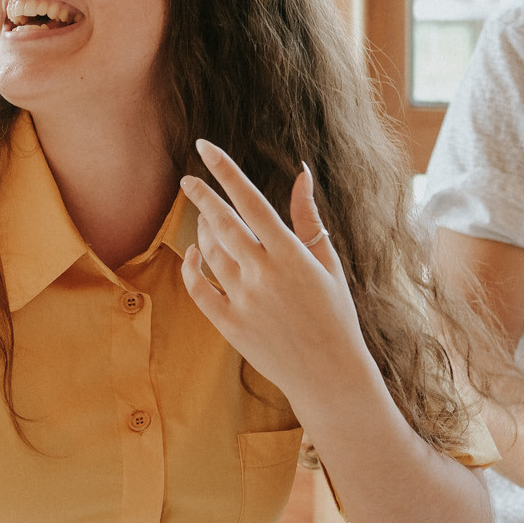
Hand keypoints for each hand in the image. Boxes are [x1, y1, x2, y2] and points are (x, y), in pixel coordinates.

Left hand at [177, 141, 366, 399]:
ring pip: (210, 252)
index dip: (224, 170)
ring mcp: (244, 300)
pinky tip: (193, 254)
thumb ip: (308, 218)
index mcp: (291, 254)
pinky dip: (191, 267)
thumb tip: (302, 173)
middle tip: (188, 180)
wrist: (330, 374)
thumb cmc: (335, 315)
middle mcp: (264, 273)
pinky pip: (198, 288)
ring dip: (203, 232)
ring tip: (206, 222)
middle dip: (201, 196)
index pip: (250, 201)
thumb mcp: (327, 263)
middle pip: (222, 222)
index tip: (204, 147)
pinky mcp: (230, 325)